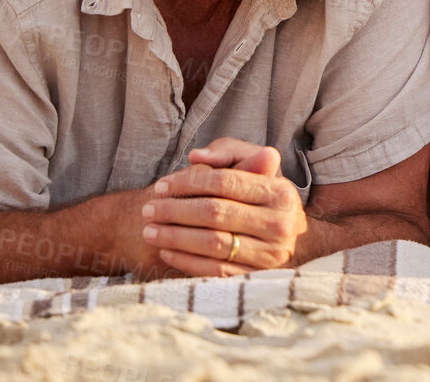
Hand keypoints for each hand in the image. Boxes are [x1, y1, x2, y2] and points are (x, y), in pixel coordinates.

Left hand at [142, 138, 308, 276]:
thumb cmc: (256, 195)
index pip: (226, 182)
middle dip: (176, 210)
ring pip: (213, 243)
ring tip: (150, 231)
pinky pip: (215, 270)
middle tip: (148, 209)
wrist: (281, 236)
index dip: (189, 182)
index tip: (161, 185)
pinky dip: (186, 261)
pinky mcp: (256, 276)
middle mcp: (281, 223)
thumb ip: (226, 152)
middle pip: (216, 213)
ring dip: (175, 237)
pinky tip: (166, 251)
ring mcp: (271, 254)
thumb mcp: (250, 167)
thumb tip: (197, 156)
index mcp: (281, 192)